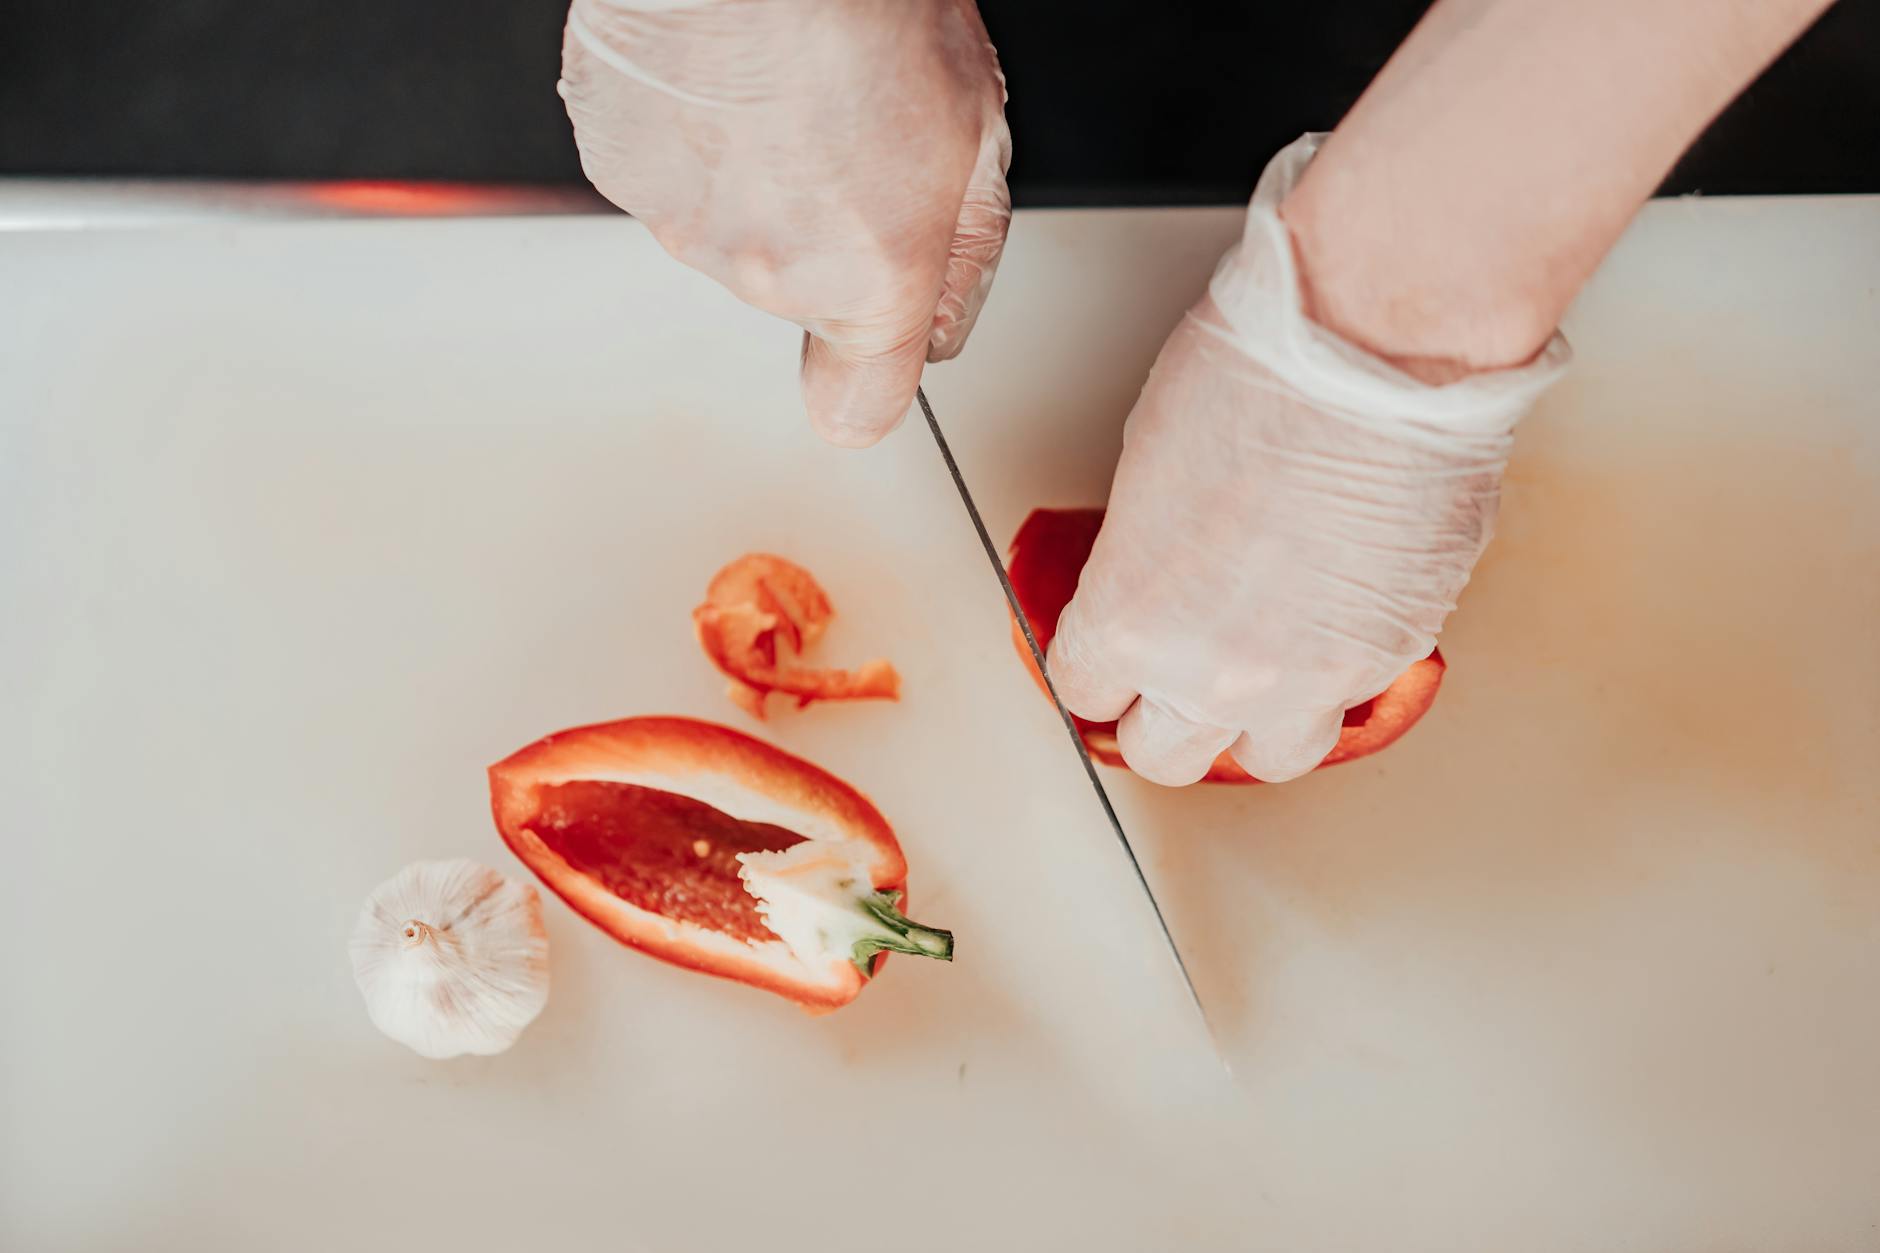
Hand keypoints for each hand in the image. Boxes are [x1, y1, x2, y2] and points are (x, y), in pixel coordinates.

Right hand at [560, 0, 1011, 446]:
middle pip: (803, 294)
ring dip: (758, 179)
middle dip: (828, 230)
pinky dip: (693, 137)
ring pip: (734, 231)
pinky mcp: (621, 172)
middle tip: (850, 135)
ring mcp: (686, 228)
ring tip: (786, 90)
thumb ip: (965, 251)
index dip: (875, 375)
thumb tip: (943, 319)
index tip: (883, 343)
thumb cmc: (864, 8)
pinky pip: (671, 174)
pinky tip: (725, 77)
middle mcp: (771, 277)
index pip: (862, 410)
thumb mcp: (979, 127)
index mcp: (870, 282)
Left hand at [1047, 135, 1567, 785]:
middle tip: (1170, 672)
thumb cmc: (1258, 370)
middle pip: (1165, 754)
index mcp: (1132, 623)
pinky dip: (1333, 674)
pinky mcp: (1396, 654)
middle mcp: (1217, 673)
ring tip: (1258, 666)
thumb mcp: (1146, 464)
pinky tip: (1329, 622)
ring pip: (1267, 756)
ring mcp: (1313, 677)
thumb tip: (1157, 573)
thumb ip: (1141, 556)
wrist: (1380, 345)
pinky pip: (1350, 699)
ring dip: (1253, 721)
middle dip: (1160, 714)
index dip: (1095, 668)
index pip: (1085, 694)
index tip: (1104, 655)